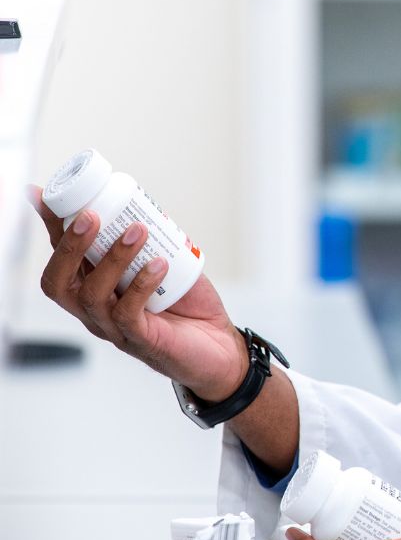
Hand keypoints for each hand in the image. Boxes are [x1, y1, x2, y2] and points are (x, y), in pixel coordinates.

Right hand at [30, 186, 244, 399]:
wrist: (220, 345)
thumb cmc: (188, 303)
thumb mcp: (163, 261)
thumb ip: (146, 240)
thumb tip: (137, 202)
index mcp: (95, 287)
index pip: (62, 256)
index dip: (50, 227)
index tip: (41, 194)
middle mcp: (95, 310)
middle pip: (59, 283)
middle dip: (69, 246)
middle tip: (92, 215)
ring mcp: (115, 328)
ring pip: (93, 296)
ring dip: (112, 258)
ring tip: (138, 231)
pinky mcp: (141, 340)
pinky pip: (128, 313)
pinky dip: (141, 284)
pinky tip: (160, 263)